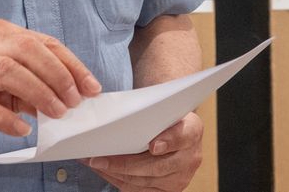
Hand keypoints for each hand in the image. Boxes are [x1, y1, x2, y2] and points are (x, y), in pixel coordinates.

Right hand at [0, 19, 100, 147]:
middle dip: (57, 75)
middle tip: (74, 100)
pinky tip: (21, 129)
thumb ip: (27, 84)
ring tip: (54, 113)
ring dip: (37, 92)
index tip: (90, 85)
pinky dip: (5, 117)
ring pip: (6, 70)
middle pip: (27, 49)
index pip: (41, 42)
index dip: (70, 63)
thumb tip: (65, 96)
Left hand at [82, 112, 202, 190]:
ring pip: (145, 181)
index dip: (169, 141)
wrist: (178, 130)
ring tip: (96, 163)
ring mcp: (180, 178)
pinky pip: (142, 190)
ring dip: (117, 174)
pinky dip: (120, 181)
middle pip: (157, 166)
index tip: (153, 146)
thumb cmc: (166, 116)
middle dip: (124, 164)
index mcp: (192, 130)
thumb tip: (122, 115)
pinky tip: (106, 171)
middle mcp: (191, 158)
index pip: (183, 135)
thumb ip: (151, 110)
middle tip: (100, 158)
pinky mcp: (169, 191)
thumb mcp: (165, 105)